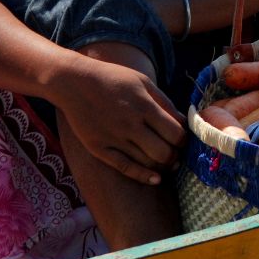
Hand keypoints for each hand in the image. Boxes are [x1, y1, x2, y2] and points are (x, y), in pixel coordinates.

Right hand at [52, 55, 187, 184]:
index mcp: (144, 106)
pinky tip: (156, 179)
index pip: (175, 133)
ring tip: (167, 162)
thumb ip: (164, 102)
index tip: (182, 139)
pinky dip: (144, 176)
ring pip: (147, 163)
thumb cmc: (113, 79)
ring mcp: (113, 138)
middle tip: (175, 152)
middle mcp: (130, 124)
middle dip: (175, 155)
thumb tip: (184, 122)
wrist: (74, 82)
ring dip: (162, 166)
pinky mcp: (99, 148)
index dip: (184, 140)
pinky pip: (125, 168)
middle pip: (163, 152)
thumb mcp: (143, 82)